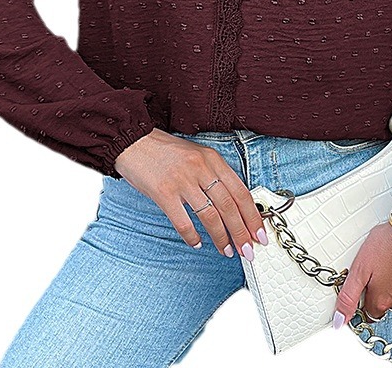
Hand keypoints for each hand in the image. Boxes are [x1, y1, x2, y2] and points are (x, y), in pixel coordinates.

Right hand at [113, 129, 266, 259]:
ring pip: (210, 216)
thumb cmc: (164, 150)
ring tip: (226, 250)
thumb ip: (213, 174)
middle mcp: (201, 168)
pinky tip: (197, 243)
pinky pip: (183, 221)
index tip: (259, 233)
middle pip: (229, 206)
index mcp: (212, 159)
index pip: (240, 191)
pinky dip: (192, 236)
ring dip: (221, 237)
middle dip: (241, 232)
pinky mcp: (164, 193)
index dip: (252, 216)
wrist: (133, 141)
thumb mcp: (196, 155)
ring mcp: (182, 181)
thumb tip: (232, 205)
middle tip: (248, 250)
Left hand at [332, 221, 391, 328]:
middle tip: (377, 267)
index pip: (368, 311)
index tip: (364, 284)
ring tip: (391, 260)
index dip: (363, 297)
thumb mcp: (360, 268)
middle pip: (385, 303)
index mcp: (382, 300)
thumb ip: (349, 296)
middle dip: (380, 289)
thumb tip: (339, 318)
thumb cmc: (389, 244)